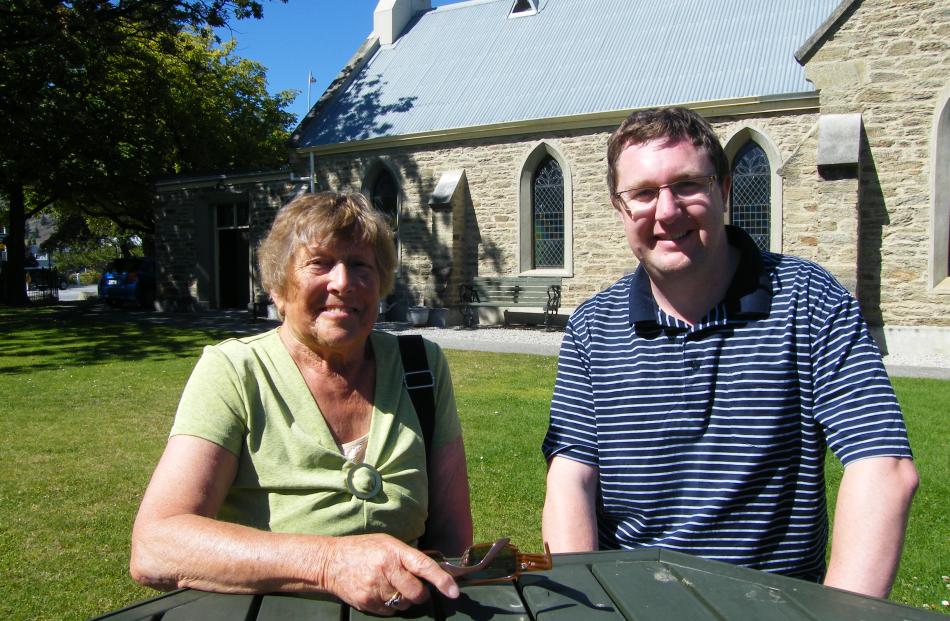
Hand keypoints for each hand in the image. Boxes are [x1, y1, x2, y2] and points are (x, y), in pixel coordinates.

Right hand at [320, 533, 459, 614]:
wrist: (330, 562)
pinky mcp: (367, 602)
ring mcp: (376, 587)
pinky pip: (390, 612)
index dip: (441, 580)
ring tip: (390, 586)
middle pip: (416, 592)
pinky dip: (389, 605)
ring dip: (403, 600)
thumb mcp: (386, 543)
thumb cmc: (362, 549)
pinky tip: (379, 592)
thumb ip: (407, 556)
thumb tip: (430, 572)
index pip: (423, 566)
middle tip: (413, 587)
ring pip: (404, 605)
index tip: (454, 591)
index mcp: (394, 551)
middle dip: (420, 593)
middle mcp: (386, 569)